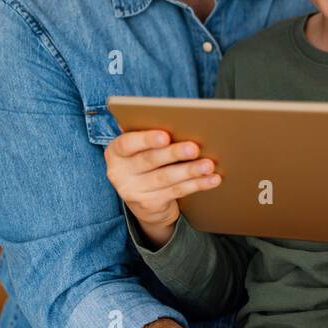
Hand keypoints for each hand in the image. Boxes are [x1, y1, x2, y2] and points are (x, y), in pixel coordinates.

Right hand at [103, 129, 220, 247]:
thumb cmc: (147, 161)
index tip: (165, 136)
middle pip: (150, 160)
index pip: (127, 143)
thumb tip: (182, 122)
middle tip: (194, 148)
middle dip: (174, 153)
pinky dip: (197, 184)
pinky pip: (176, 191)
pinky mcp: (148, 205)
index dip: (146, 139)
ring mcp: (132, 191)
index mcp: (115, 152)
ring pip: (165, 178)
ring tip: (208, 164)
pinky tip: (212, 179)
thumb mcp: (142, 149)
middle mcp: (119, 172)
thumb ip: (152, 137)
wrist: (144, 198)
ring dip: (190, 170)